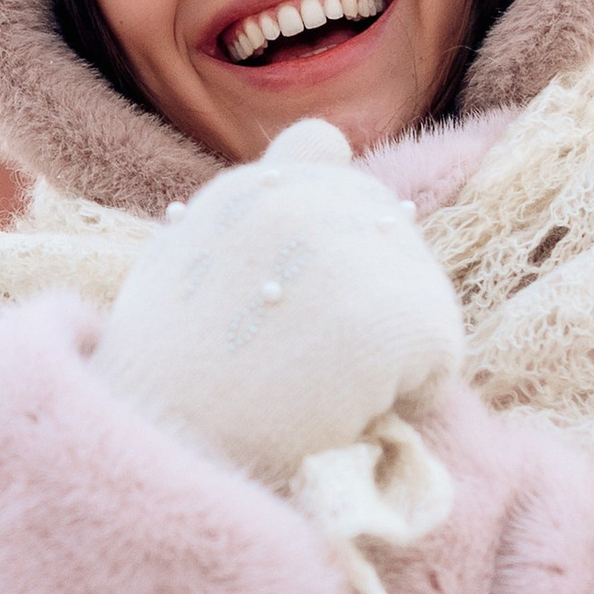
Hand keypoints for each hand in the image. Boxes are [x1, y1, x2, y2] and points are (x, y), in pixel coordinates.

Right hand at [91, 121, 462, 486]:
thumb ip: (250, 204)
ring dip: (386, 348)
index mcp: (248, 185)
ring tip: (313, 390)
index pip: (323, 152)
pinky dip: (407, 398)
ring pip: (419, 294)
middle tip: (296, 360)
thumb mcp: (184, 260)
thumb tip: (330, 138)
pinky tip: (344, 417)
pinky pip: (437, 359)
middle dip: (364, 290)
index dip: (322, 221)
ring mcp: (350, 255)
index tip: (285, 283)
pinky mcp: (394, 319)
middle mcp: (302, 197)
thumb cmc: (162, 382)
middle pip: (389, 231)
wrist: (155, 455)